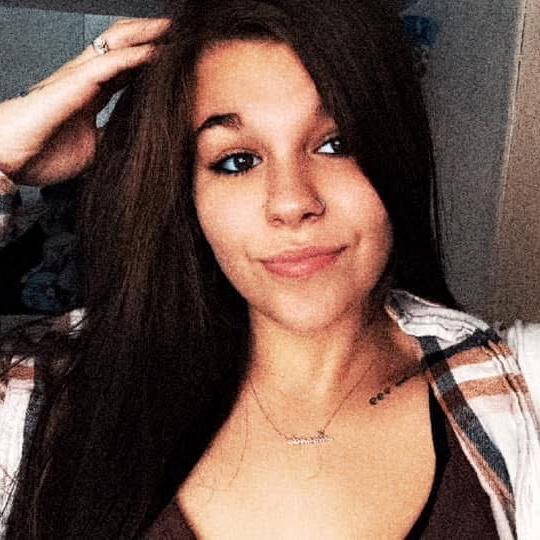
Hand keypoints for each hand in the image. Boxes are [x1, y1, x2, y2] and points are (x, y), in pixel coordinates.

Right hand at [0, 17, 170, 185]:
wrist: (10, 161)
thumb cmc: (41, 154)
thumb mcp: (94, 150)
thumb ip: (113, 139)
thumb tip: (134, 144)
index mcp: (91, 94)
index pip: (127, 68)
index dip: (151, 59)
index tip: (178, 59)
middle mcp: (86, 79)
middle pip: (124, 47)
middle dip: (152, 36)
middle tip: (181, 34)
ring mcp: (80, 77)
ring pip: (119, 45)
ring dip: (148, 35)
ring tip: (175, 30)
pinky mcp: (74, 83)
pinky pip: (111, 63)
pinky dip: (137, 56)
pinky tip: (159, 52)